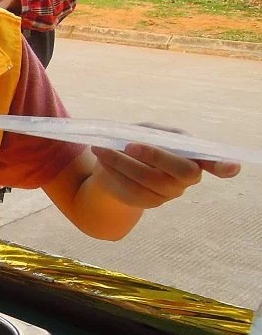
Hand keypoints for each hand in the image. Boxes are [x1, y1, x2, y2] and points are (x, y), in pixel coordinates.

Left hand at [91, 124, 240, 208]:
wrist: (114, 167)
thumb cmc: (138, 142)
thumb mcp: (145, 132)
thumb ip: (149, 133)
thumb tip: (139, 140)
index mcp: (192, 155)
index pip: (215, 163)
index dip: (223, 166)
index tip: (232, 167)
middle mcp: (186, 178)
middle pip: (183, 173)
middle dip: (156, 156)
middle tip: (129, 144)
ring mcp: (168, 193)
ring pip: (150, 182)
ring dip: (122, 163)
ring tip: (101, 149)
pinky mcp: (147, 203)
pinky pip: (132, 191)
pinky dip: (114, 173)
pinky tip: (102, 160)